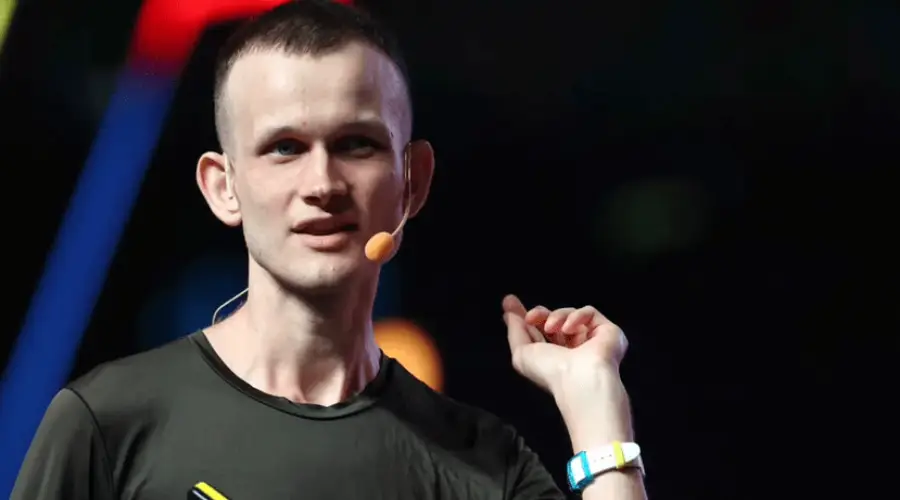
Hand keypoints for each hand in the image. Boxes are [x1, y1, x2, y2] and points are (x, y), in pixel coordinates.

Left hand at [502, 294, 628, 394]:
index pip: (539, 331)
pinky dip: (576, 316)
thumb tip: (509, 312)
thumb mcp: (521, 354)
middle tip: (531, 317)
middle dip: (540, 314)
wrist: (580, 378)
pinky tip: (569, 329)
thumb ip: (515, 331)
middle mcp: (572, 349)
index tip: (510, 302)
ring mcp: (591, 339)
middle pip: (553, 319)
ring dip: (556, 317)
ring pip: (569, 314)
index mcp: (553, 357)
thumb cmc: (550, 372)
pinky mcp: (607, 331)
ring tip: (552, 328)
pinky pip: (589, 312)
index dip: (526, 316)